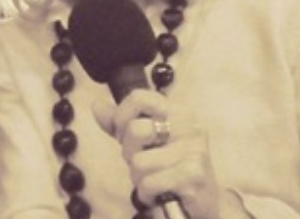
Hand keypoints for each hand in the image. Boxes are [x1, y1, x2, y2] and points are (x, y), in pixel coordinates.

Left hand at [93, 89, 247, 218]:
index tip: (125, 135)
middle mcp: (189, 126)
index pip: (138, 97)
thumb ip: (121, 125)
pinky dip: (148, 193)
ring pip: (139, 162)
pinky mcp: (193, 175)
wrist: (203, 203)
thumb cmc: (170, 168)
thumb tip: (96, 105)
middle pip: (135, 130)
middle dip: (129, 153)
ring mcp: (194, 150)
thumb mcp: (144, 142)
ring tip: (155, 180)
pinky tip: (161, 193)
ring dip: (139, 178)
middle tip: (144, 163)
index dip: (121, 117)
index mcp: (178, 112)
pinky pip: (149, 183)